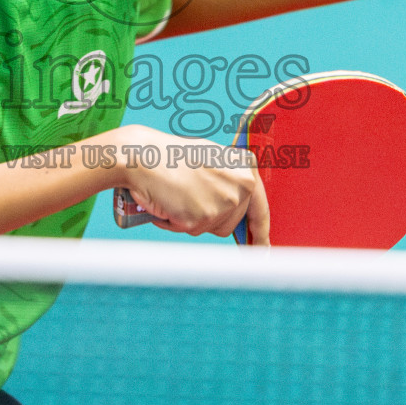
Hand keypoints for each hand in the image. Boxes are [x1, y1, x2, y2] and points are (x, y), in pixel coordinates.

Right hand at [113, 125, 269, 244]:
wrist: (143, 156)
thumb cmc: (170, 156)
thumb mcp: (210, 161)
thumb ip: (227, 180)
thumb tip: (234, 204)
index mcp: (245, 169)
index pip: (259, 208)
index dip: (260, 232)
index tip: (262, 248)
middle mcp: (241, 186)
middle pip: (231, 223)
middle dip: (209, 217)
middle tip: (188, 196)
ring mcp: (223, 203)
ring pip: (210, 229)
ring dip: (191, 219)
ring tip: (177, 195)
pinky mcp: (202, 218)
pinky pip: (188, 230)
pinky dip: (175, 221)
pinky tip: (168, 201)